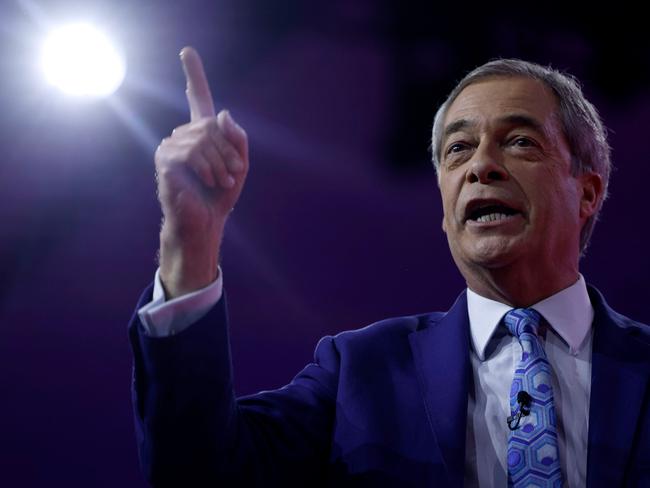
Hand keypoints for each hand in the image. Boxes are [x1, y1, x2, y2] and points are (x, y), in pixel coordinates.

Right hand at [155, 46, 248, 298]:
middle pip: (212, 124)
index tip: (187, 51)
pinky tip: (209, 182)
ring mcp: (170, 147)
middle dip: (229, 151)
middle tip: (233, 176)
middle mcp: (182, 136)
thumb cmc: (221, 196)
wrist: (206, 223)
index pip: (197, 99)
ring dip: (221, 163)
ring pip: (204, 138)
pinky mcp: (165, 161)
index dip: (194, 76)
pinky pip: (192, 152)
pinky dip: (208, 168)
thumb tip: (223, 113)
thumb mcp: (240, 165)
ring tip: (221, 182)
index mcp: (201, 135)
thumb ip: (237, 138)